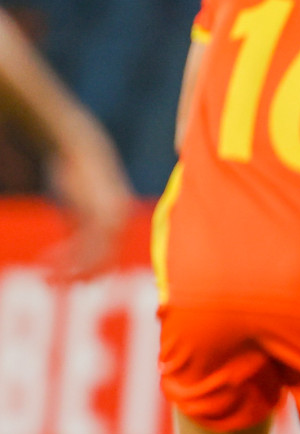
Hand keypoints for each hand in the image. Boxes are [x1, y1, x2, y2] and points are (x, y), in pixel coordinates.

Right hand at [49, 146, 129, 278]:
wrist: (77, 146)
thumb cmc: (76, 173)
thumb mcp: (79, 203)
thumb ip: (79, 224)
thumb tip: (73, 246)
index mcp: (119, 219)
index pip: (110, 254)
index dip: (93, 270)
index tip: (78, 282)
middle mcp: (118, 221)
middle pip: (103, 260)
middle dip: (82, 276)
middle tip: (62, 286)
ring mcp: (106, 218)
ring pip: (89, 257)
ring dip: (68, 271)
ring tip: (50, 280)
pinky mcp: (91, 213)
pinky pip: (77, 244)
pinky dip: (62, 257)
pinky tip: (45, 263)